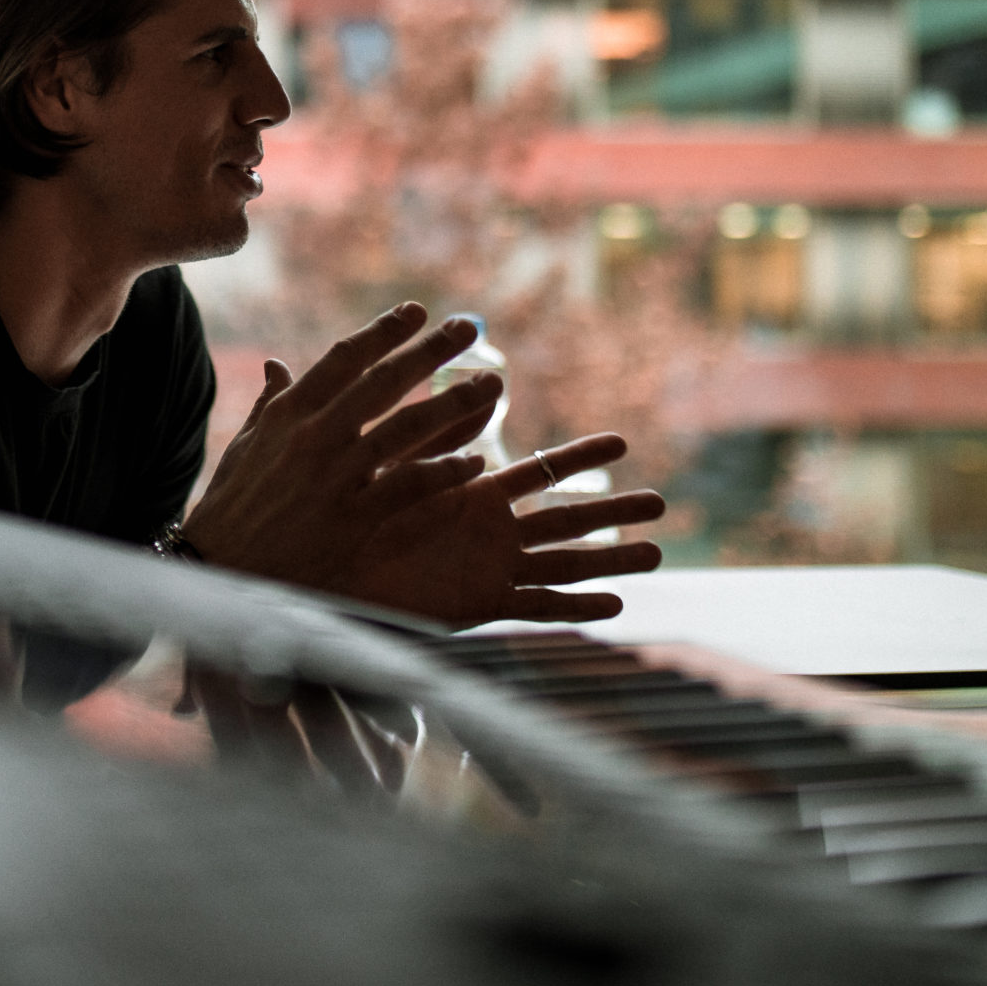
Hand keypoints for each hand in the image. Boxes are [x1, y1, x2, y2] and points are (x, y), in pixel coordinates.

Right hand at [183, 304, 511, 594]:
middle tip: (466, 328)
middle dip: (430, 351)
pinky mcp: (353, 518)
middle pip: (384, 382)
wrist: (222, 570)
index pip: (344, 358)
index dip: (383, 331)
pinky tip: (474, 463)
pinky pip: (411, 486)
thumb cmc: (231, 507)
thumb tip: (276, 365)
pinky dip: (446, 472)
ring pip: (408, 429)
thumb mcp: (245, 447)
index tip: (415, 311)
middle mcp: (314, 436)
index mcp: (289, 413)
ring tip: (491, 385)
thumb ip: (270, 405)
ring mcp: (335, 476)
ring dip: (455, 404)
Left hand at [349, 438, 665, 627]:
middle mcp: (491, 530)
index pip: (539, 470)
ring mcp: (490, 567)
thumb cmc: (347, 517)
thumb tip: (439, 380)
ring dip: (611, 558)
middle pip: (565, 517)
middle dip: (613, 510)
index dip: (579, 459)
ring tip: (658, 553)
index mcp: (473, 493)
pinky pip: (536, 605)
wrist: (324, 574)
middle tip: (661, 502)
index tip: (621, 444)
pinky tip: (615, 604)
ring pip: (563, 562)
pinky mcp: (479, 602)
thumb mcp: (389, 462)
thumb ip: (419, 424)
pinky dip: (575, 605)